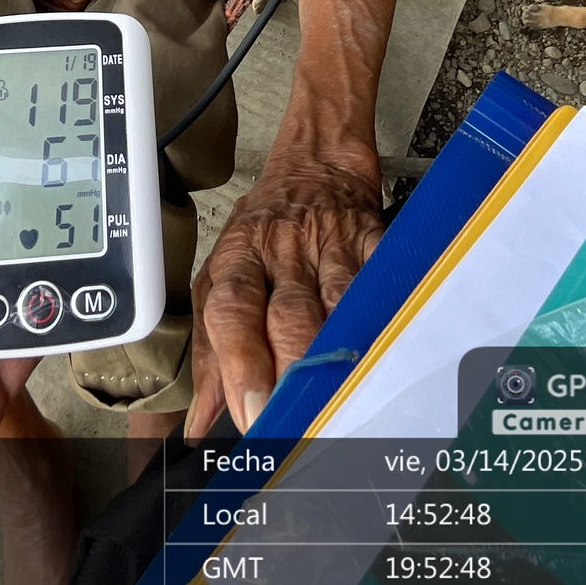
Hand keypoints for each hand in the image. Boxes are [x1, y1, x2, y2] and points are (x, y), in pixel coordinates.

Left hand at [187, 160, 384, 438]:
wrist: (316, 163)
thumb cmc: (263, 230)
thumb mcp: (219, 279)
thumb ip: (210, 353)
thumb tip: (198, 421)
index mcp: (237, 262)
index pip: (233, 314)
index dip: (242, 366)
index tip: (249, 414)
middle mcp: (281, 254)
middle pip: (288, 317)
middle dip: (292, 372)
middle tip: (295, 420)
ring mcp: (330, 245)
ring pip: (336, 303)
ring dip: (338, 351)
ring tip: (339, 395)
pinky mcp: (372, 239)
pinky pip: (381, 275)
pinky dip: (384, 307)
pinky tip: (387, 340)